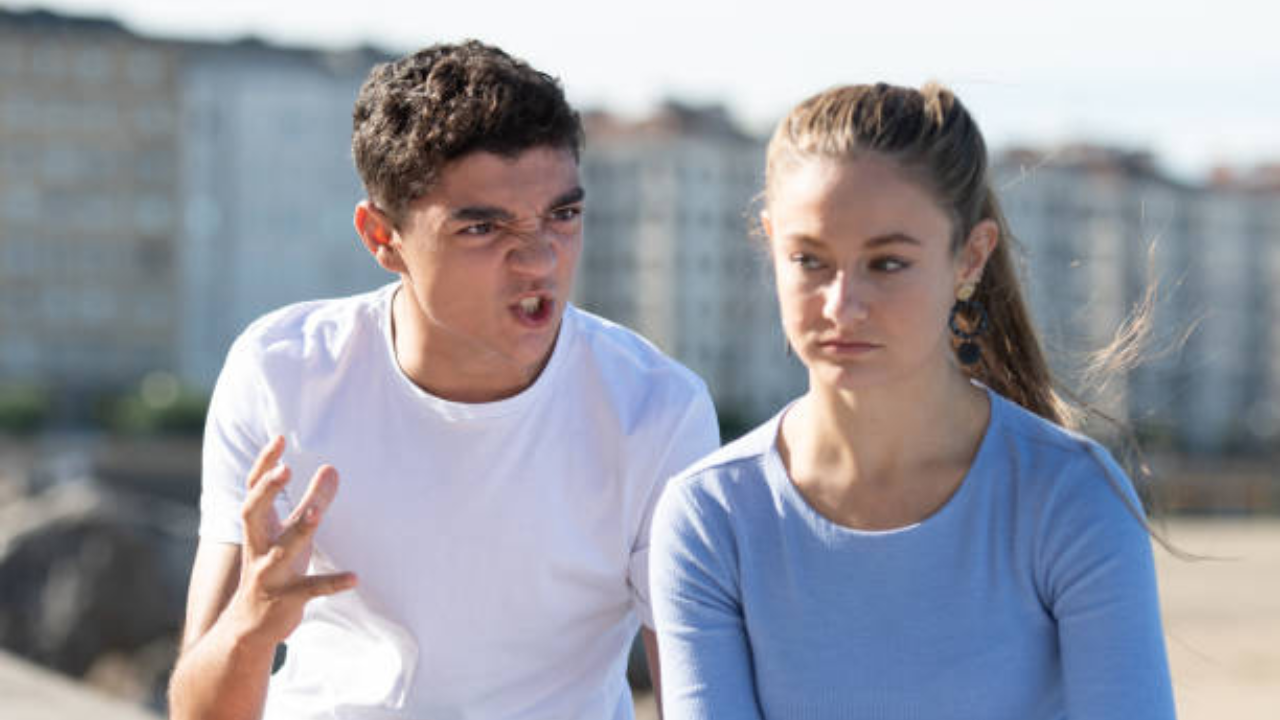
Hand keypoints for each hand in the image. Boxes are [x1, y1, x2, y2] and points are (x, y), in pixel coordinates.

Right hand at [224, 436, 356, 649]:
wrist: (247, 628)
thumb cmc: (273, 569)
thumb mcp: (290, 535)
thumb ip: (312, 502)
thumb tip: (332, 468)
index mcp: (257, 528)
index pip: (252, 490)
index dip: (262, 465)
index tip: (278, 438)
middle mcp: (257, 548)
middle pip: (252, 513)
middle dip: (267, 491)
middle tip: (286, 469)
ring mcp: (268, 575)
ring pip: (281, 549)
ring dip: (299, 530)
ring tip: (317, 512)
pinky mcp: (286, 600)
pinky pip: (310, 589)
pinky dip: (332, 583)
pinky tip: (355, 578)